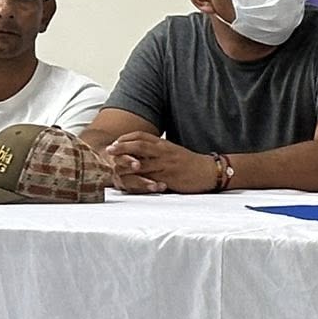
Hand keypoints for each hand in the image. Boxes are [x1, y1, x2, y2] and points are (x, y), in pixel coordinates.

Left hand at [103, 132, 218, 194]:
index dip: (126, 138)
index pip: (141, 136)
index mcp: (164, 144)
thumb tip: (140, 154)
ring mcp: (165, 164)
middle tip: (108, 150)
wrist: (209, 171)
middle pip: (138, 145)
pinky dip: (139, 179)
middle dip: (121, 147)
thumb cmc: (190, 164)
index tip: (115, 142)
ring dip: (126, 164)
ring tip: (114, 167)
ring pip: (141, 162)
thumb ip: (157, 152)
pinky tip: (130, 182)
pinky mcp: (168, 177)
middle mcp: (163, 152)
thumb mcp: (173, 152)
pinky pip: (150, 178)